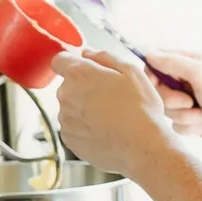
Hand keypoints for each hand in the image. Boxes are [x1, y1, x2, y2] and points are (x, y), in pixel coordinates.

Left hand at [50, 48, 175, 176]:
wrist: (141, 147)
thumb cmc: (140, 109)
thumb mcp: (132, 71)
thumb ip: (105, 56)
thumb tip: (88, 53)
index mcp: (80, 74)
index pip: (59, 60)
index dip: (73, 62)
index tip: (86, 69)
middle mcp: (66, 95)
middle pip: (68, 85)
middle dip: (84, 87)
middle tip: (111, 96)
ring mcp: (65, 119)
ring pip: (71, 107)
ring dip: (85, 108)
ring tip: (111, 116)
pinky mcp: (68, 139)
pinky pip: (73, 127)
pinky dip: (85, 127)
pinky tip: (106, 130)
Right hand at [143, 49, 201, 143]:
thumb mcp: (200, 72)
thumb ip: (173, 62)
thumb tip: (149, 54)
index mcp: (195, 62)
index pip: (162, 61)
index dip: (153, 72)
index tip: (153, 81)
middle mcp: (191, 80)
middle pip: (161, 88)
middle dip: (172, 99)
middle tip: (188, 101)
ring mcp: (192, 101)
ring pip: (168, 109)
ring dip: (185, 115)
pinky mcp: (193, 120)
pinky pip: (177, 125)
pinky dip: (192, 126)